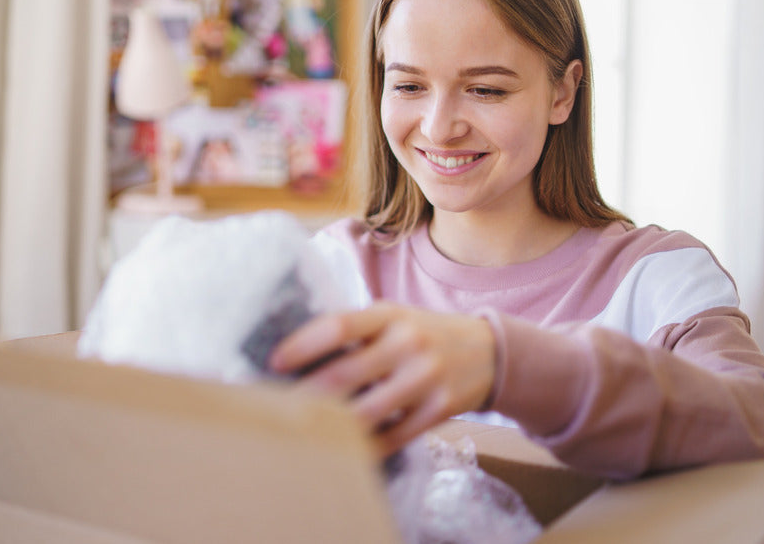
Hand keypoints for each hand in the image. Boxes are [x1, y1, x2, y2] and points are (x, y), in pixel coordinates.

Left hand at [269, 302, 495, 456]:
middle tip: (279, 407)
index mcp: (390, 315)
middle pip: (347, 373)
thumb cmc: (422, 333)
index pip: (339, 326)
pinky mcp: (441, 409)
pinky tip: (344, 448)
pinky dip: (366, 446)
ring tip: (306, 431)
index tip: (275, 362)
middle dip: (308, 394)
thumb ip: (356, 330)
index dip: (303, 345)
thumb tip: (297, 353)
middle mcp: (409, 342)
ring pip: (368, 412)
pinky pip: (394, 436)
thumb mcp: (393, 317)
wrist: (488, 352)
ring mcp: (427, 377)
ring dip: (333, 425)